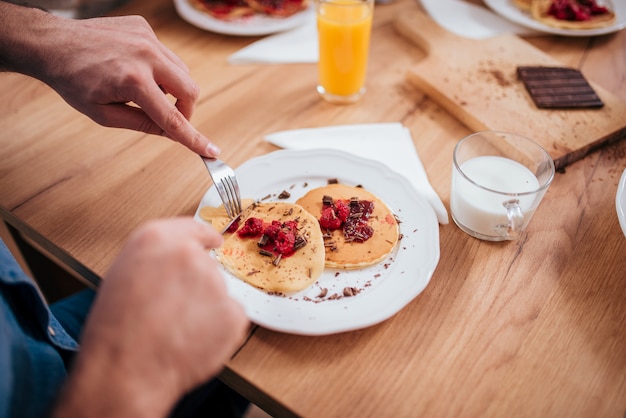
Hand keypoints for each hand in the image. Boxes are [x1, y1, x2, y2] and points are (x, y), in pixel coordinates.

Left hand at [0, 3, 219, 156]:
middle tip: (165, 116)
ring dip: (171, 88)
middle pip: (190, 90)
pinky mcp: (145, 28)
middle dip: (184, 108)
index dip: (193, 138)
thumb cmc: (73, 80)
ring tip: (143, 90)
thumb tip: (170, 132)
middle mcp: (146, 55)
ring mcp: (147, 38)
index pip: (172, 118)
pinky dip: (159, 69)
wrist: (53, 44)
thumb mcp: (104, 114)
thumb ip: (142, 124)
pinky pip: (167, 55)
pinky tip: (135, 69)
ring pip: (182, 72)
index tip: (212, 150)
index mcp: (133, 81)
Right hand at [53, 218, 248, 416]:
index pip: (192, 228)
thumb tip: (174, 262)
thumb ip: (154, 259)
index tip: (213, 241)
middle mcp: (189, 255)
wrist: (125, 370)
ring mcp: (215, 282)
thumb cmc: (114, 330)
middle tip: (171, 311)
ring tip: (175, 330)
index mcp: (156, 239)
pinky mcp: (232, 311)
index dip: (203, 236)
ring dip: (204, 309)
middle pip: (205, 266)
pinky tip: (192, 340)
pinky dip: (217, 329)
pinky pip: (230, 317)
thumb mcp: (121, 275)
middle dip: (194, 287)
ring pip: (216, 293)